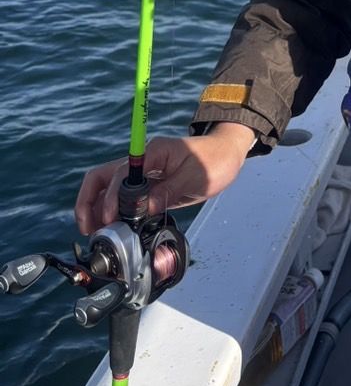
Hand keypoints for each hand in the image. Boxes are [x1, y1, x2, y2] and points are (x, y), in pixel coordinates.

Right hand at [74, 123, 255, 235]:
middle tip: (88, 228)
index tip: (109, 219)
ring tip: (95, 232)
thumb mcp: (195, 178)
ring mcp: (142, 171)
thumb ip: (168, 192)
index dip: (111, 197)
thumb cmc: (215, 161)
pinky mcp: (147, 184)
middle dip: (89, 201)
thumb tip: (144, 209)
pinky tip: (112, 227)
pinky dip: (112, 210)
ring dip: (96, 207)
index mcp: (154, 153)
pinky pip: (122, 196)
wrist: (226, 153)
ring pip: (108, 187)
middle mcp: (142, 160)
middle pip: (103, 176)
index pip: (121, 173)